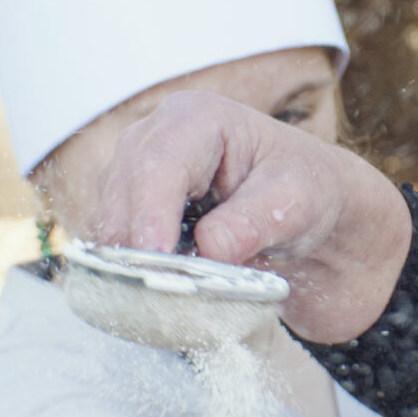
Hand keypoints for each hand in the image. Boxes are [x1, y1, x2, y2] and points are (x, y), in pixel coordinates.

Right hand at [90, 90, 412, 343]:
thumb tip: (209, 249)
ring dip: (129, 261)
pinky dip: (130, 270)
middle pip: (121, 190)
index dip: (149, 214)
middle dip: (131, 243)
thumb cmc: (305, 193)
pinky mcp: (132, 210)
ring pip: (110, 219)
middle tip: (153, 294)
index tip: (154, 260)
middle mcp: (155, 137)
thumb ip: (254, 223)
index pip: (158, 164)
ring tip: (165, 297)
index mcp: (198, 119)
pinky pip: (114, 243)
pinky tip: (159, 292)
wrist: (307, 212)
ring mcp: (136, 174)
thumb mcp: (296, 204)